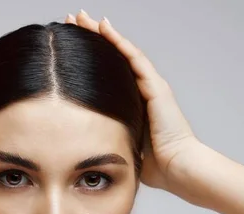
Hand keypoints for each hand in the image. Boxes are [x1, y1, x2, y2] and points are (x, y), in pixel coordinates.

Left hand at [65, 11, 202, 195]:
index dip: (88, 56)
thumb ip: (107, 136)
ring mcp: (150, 85)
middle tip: (69, 20)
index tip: (66, 44)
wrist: (177, 168)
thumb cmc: (153, 165)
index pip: (106, 72)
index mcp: (133, 102)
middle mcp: (142, 89)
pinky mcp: (156, 87)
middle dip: (90, 37)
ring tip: (81, 17)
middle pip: (112, 56)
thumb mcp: (122, 144)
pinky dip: (118, 42)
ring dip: (101, 32)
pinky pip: (134, 59)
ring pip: (122, 51)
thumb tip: (80, 141)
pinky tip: (104, 27)